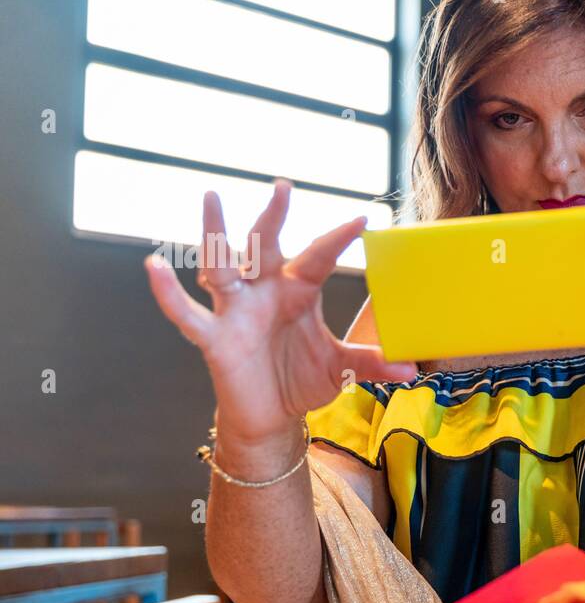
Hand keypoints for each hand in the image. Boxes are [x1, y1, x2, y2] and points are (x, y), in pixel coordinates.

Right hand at [143, 180, 416, 443]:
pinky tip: (153, 265)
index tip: (363, 218)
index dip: (338, 239)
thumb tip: (412, 370)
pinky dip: (169, 292)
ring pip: (222, 266)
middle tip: (284, 186)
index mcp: (298, 291)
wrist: (270, 416)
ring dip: (216, 235)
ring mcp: (237, 311)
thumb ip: (371, 365)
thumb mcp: (341, 369)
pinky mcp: (214, 337)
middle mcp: (265, 292)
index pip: (319, 258)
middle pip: (266, 246)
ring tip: (211, 198)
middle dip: (273, 217)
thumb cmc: (301, 380)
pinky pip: (187, 313)